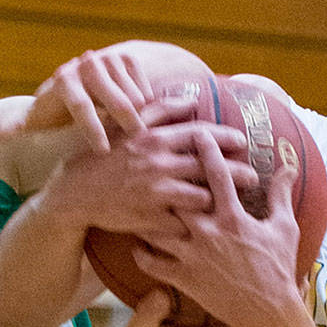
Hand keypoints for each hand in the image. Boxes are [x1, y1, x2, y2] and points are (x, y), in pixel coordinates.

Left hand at [0, 47, 153, 151]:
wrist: (83, 79)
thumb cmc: (58, 107)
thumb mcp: (39, 116)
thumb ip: (19, 125)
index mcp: (64, 81)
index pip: (82, 107)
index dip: (93, 130)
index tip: (103, 150)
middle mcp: (87, 64)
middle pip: (117, 101)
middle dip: (127, 126)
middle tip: (136, 146)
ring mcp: (109, 59)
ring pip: (135, 96)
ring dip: (140, 118)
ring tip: (140, 137)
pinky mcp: (128, 58)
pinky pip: (146, 87)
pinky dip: (150, 106)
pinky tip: (145, 120)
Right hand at [42, 99, 255, 237]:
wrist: (74, 194)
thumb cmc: (102, 158)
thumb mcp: (126, 128)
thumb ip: (159, 110)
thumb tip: (191, 99)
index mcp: (154, 139)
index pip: (201, 135)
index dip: (226, 138)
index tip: (242, 142)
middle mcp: (158, 164)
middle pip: (210, 167)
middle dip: (237, 173)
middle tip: (253, 177)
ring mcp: (154, 193)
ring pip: (202, 197)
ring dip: (218, 201)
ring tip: (233, 203)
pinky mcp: (150, 219)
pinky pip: (183, 224)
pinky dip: (195, 225)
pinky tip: (206, 227)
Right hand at [110, 289, 245, 326]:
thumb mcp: (141, 325)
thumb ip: (157, 304)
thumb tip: (171, 286)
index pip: (248, 322)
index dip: (253, 300)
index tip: (250, 279)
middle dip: (257, 308)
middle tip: (253, 281)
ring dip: (252, 321)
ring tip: (248, 295)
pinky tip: (236, 315)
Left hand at [136, 129, 302, 326]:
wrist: (268, 312)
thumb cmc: (278, 268)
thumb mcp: (285, 228)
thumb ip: (281, 195)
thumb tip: (288, 166)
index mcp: (233, 217)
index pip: (217, 175)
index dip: (207, 150)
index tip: (198, 131)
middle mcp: (208, 232)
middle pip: (178, 196)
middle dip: (166, 176)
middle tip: (152, 161)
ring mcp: (192, 256)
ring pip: (157, 228)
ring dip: (145, 214)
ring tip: (134, 202)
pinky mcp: (183, 278)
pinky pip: (152, 263)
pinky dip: (141, 253)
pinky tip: (136, 243)